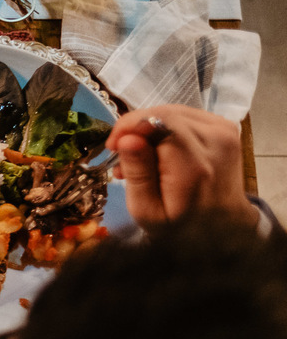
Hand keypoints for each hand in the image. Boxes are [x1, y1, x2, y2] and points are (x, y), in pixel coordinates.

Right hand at [106, 105, 257, 228]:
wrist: (223, 226)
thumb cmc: (179, 225)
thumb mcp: (148, 211)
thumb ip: (138, 174)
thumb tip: (127, 139)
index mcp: (195, 165)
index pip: (158, 123)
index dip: (129, 127)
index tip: (112, 147)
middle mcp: (216, 140)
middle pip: (164, 114)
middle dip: (136, 128)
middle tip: (121, 155)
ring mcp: (225, 130)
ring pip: (174, 112)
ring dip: (150, 129)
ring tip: (139, 156)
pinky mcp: (226, 127)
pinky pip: (186, 116)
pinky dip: (167, 129)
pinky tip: (160, 150)